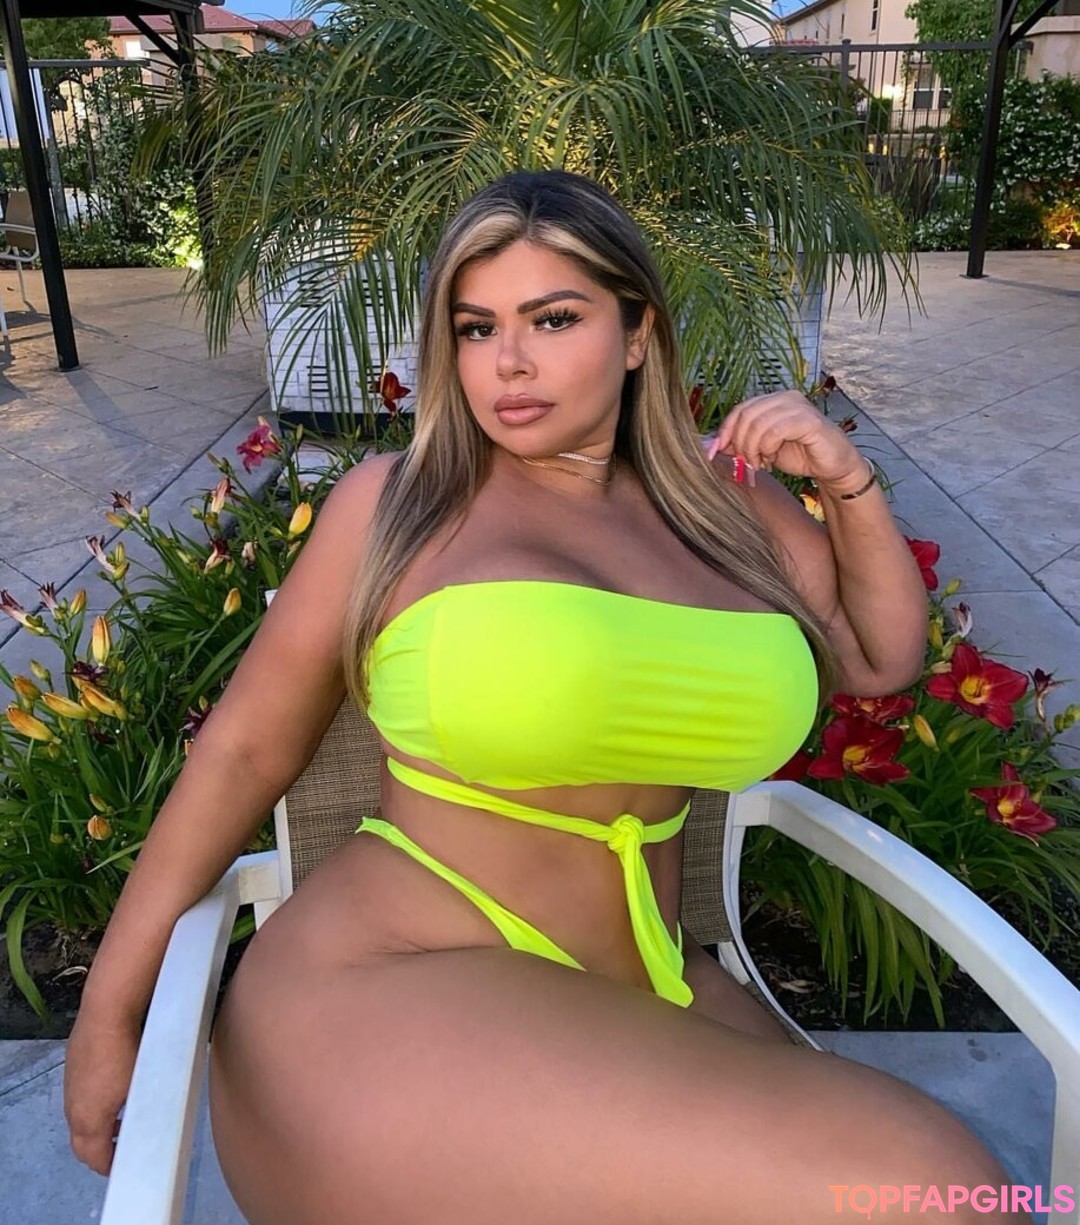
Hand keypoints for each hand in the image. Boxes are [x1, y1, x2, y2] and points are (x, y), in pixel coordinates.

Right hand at [64, 1007, 141, 1175]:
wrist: (106, 1014)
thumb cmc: (127, 1054)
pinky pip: (78, 1100)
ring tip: (121, 1124)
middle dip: (99, 1152)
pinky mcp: (72, 1070)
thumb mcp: (141, 1088)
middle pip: (81, 1144)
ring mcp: (70, 1088)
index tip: (123, 1166)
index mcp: (88, 1120)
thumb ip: (141, 1114)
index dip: (108, 1166)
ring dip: (96, 1129)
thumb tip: (150, 1126)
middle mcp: (73, 1109)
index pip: (93, 1157)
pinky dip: (92, 1108)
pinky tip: (113, 1094)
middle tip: (121, 1150)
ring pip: (79, 1121)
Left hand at [706, 390, 864, 490]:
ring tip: (760, 463)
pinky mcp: (810, 420)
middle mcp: (786, 398)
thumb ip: (741, 443)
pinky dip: (767, 448)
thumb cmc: (800, 456)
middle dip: (740, 443)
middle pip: (746, 415)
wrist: (832, 467)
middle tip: (747, 462)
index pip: (740, 409)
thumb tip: (710, 445)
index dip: (726, 430)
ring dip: (753, 449)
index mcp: (773, 400)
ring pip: (758, 423)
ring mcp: (799, 406)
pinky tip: (772, 459)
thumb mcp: (762, 449)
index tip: (718, 452)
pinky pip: (776, 430)